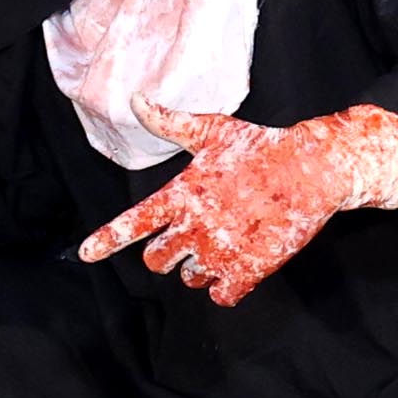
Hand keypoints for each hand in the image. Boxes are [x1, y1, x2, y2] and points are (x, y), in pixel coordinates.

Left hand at [78, 100, 397, 306]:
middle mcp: (194, 226)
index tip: (85, 254)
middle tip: (191, 236)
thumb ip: (170, 122)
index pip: (132, 223)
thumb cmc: (261, 146)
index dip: (105, 241)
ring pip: (188, 279)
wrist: (312, 169)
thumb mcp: (212, 130)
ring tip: (224, 240)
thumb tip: (137, 100)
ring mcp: (220, 251)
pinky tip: (238, 264)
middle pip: (155, 262)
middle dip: (167, 254)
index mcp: (181, 194)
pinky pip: (220, 297)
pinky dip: (225, 287)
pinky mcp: (248, 270)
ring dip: (199, 267)